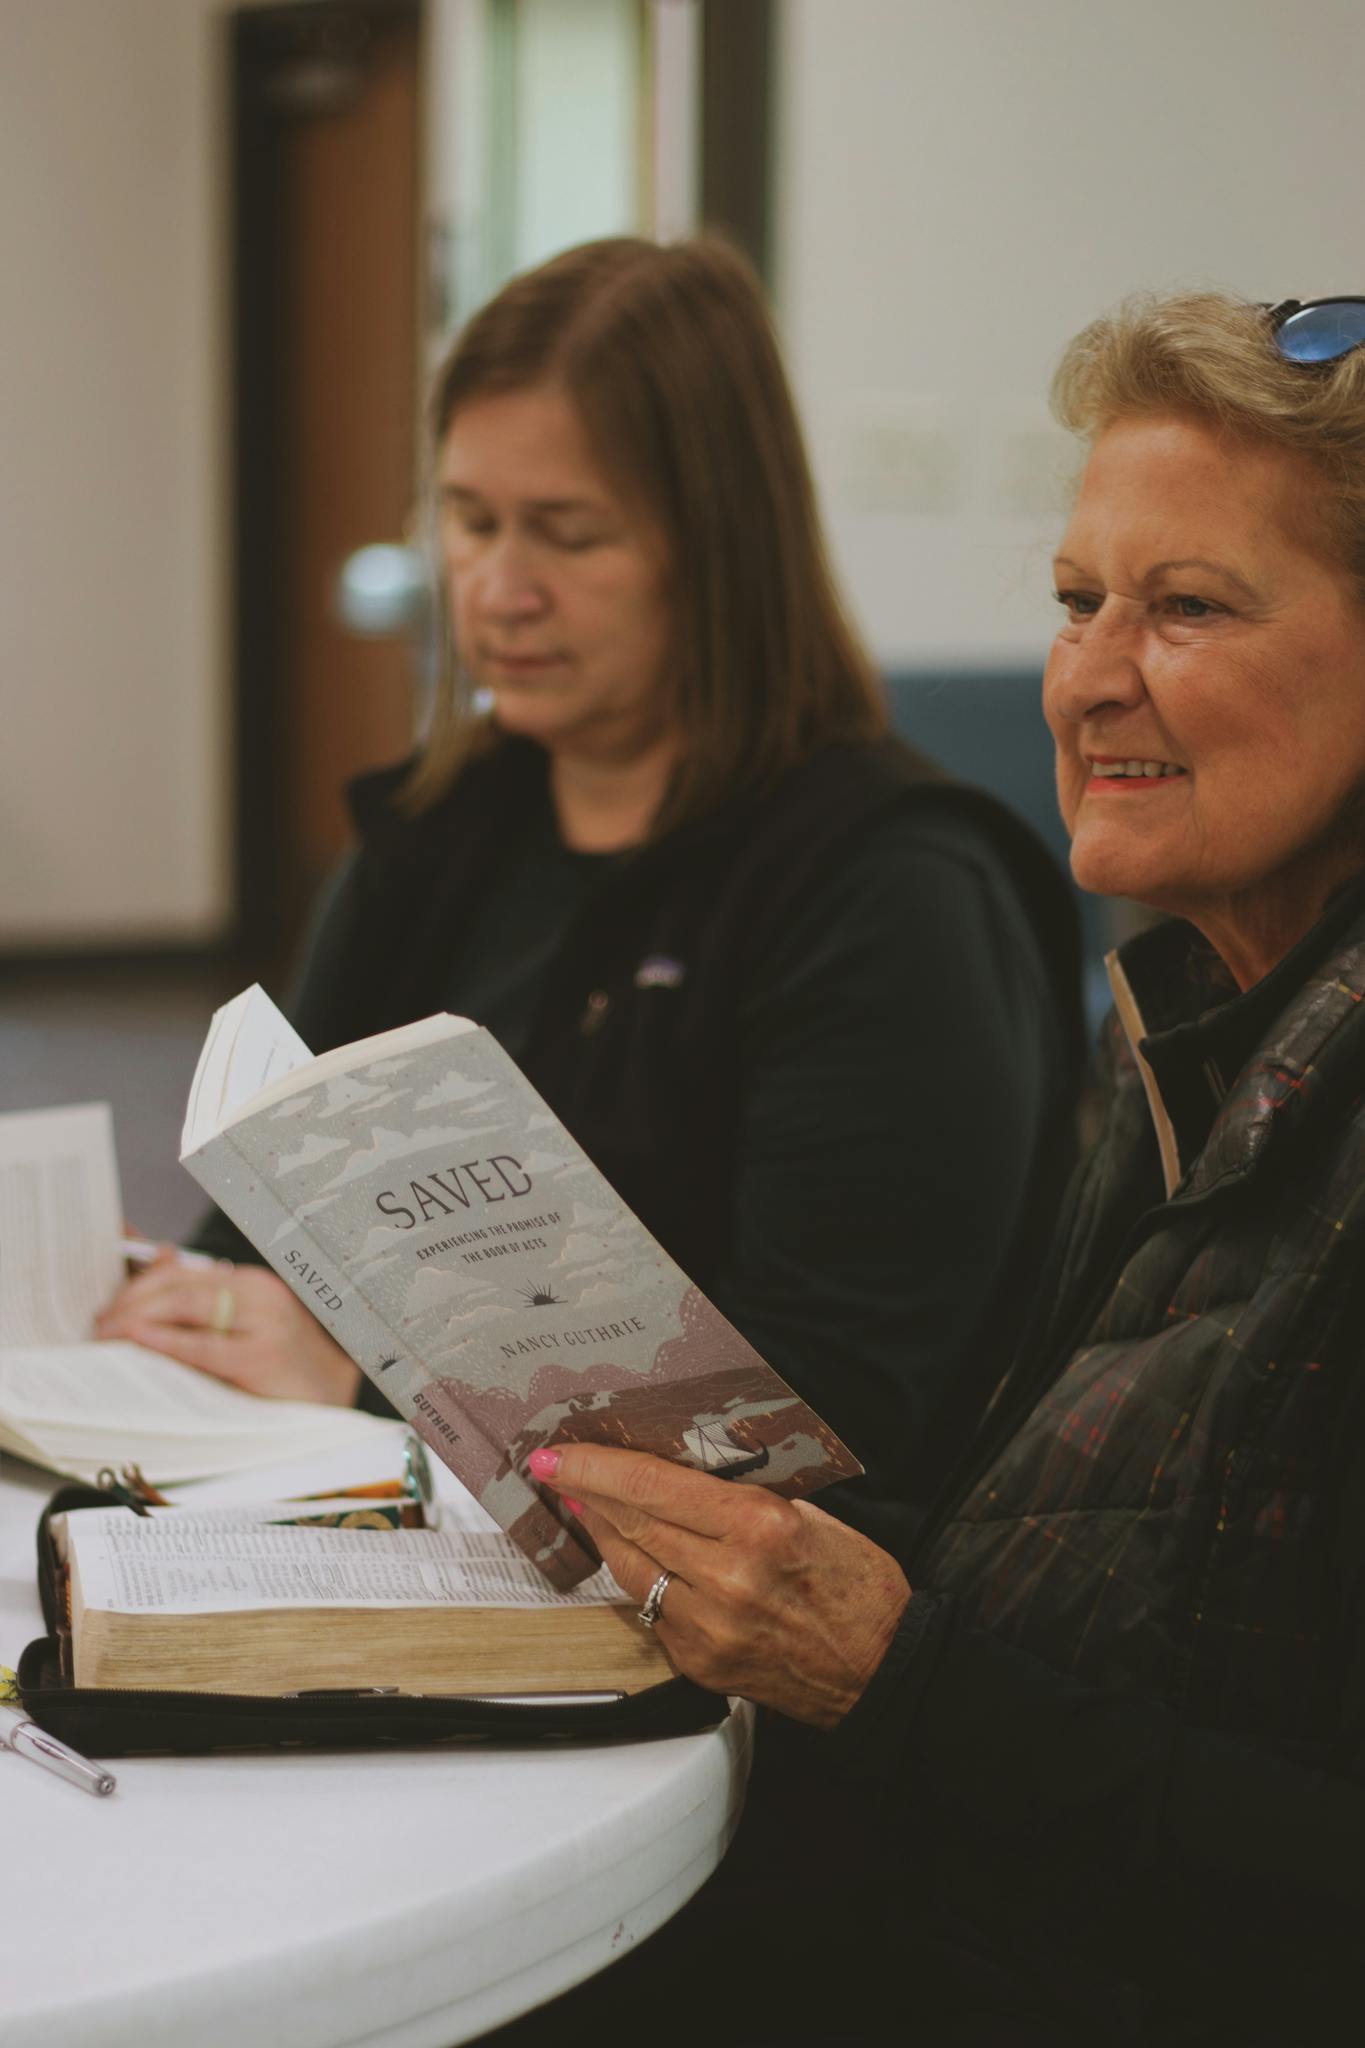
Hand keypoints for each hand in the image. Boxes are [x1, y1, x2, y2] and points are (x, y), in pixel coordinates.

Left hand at [95, 1248, 361, 1405]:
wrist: (339, 1398)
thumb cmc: (287, 1367)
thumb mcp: (247, 1327)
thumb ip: (204, 1301)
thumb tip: (155, 1261)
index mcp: (252, 1283)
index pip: (181, 1273)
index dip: (138, 1286)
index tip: (109, 1307)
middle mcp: (260, 1293)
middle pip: (179, 1286)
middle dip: (130, 1302)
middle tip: (100, 1325)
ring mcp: (265, 1321)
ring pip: (187, 1305)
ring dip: (138, 1317)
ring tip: (109, 1336)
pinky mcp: (264, 1355)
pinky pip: (204, 1344)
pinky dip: (167, 1340)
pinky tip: (140, 1340)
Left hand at [529, 1444, 910, 1727]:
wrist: (882, 1669)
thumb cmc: (858, 1586)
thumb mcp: (811, 1515)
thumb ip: (744, 1497)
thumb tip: (681, 1475)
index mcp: (759, 1528)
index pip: (653, 1486)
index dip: (597, 1466)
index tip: (561, 1454)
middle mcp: (727, 1577)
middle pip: (632, 1523)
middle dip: (586, 1492)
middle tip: (556, 1469)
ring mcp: (708, 1627)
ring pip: (631, 1569)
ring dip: (603, 1533)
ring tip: (585, 1505)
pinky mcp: (700, 1663)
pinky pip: (652, 1609)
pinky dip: (638, 1578)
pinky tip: (632, 1556)